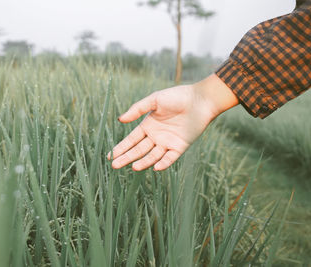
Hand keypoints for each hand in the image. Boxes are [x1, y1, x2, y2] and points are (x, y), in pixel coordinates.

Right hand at [107, 74, 237, 170]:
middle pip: (138, 150)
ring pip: (152, 156)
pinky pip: (170, 158)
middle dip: (126, 157)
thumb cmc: (177, 96)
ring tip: (133, 167)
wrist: (200, 100)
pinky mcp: (180, 146)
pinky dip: (163, 163)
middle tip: (115, 165)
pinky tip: (155, 167)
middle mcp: (156, 136)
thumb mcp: (154, 100)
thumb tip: (120, 119)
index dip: (121, 148)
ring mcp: (168, 142)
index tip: (110, 156)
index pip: (131, 140)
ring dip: (143, 162)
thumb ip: (137, 109)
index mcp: (148, 125)